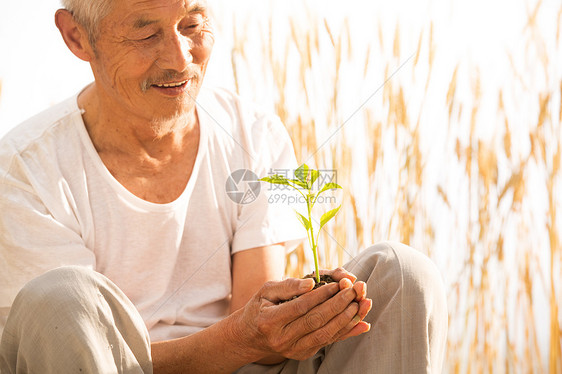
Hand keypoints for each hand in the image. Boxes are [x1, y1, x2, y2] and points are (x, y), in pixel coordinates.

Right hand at [235, 275, 370, 361]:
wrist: (251, 336)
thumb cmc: (260, 307)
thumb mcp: (266, 291)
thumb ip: (288, 285)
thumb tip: (310, 283)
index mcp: (270, 321)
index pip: (301, 306)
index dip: (321, 295)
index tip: (336, 283)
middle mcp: (282, 339)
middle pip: (316, 321)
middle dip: (338, 305)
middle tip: (353, 291)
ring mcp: (294, 349)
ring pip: (325, 334)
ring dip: (347, 318)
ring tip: (361, 303)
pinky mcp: (304, 353)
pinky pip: (329, 342)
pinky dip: (347, 332)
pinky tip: (362, 322)